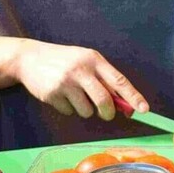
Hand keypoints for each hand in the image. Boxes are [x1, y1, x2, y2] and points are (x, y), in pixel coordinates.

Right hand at [15, 40, 147, 120]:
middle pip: (104, 100)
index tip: (144, 110)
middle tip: (106, 115)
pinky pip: (69, 112)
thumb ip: (104, 80)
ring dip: (84, 110)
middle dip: (108, 112)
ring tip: (75, 96)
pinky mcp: (51, 94)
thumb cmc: (65, 61)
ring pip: (86, 110)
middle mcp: (81, 70)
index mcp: (94, 59)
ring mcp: (65, 82)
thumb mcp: (86, 61)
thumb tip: (125, 104)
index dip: (133, 97)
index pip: (119, 81)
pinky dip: (68, 109)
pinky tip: (61, 95)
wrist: (30, 58)